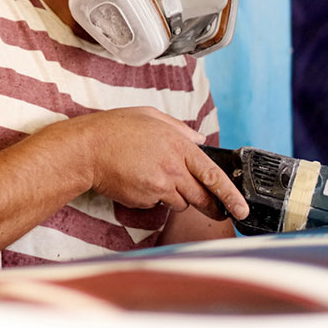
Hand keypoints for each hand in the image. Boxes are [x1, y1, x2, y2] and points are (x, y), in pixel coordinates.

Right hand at [62, 107, 249, 220]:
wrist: (85, 149)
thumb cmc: (114, 129)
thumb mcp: (150, 116)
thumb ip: (180, 129)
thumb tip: (199, 141)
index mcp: (178, 147)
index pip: (213, 176)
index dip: (231, 195)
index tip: (242, 209)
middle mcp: (171, 169)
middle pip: (201, 197)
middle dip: (211, 206)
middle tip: (217, 211)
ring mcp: (157, 187)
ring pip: (179, 202)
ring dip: (175, 195)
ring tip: (153, 177)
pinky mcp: (143, 199)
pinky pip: (156, 203)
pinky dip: (152, 196)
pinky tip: (137, 180)